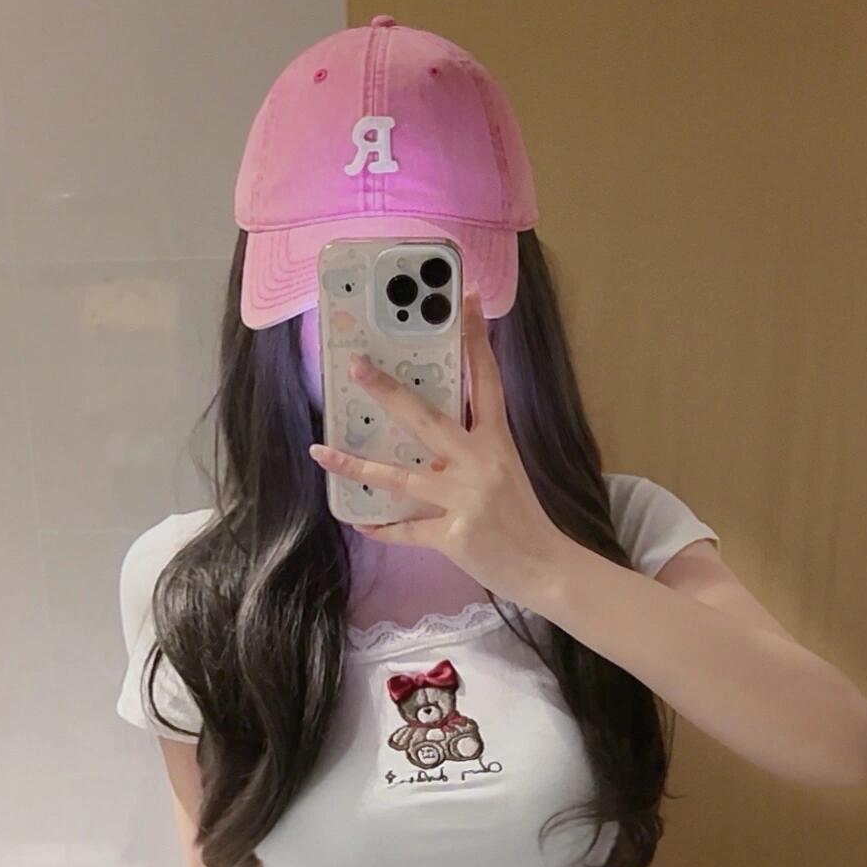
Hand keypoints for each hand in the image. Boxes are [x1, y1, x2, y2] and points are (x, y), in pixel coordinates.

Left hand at [308, 285, 566, 606]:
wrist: (546, 568)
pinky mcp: (453, 536)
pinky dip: (380, 528)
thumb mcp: (506, 472)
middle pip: (427, 418)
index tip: (465, 298)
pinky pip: (405, 530)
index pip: (487, 380)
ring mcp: (464, 500)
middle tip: (357, 365)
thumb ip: (473, 452)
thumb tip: (429, 440)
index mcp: (497, 442)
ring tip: (320, 450)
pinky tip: (358, 522)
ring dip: (356, 464)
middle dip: (388, 391)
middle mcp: (479, 463)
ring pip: (399, 477)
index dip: (475, 338)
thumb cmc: (524, 519)